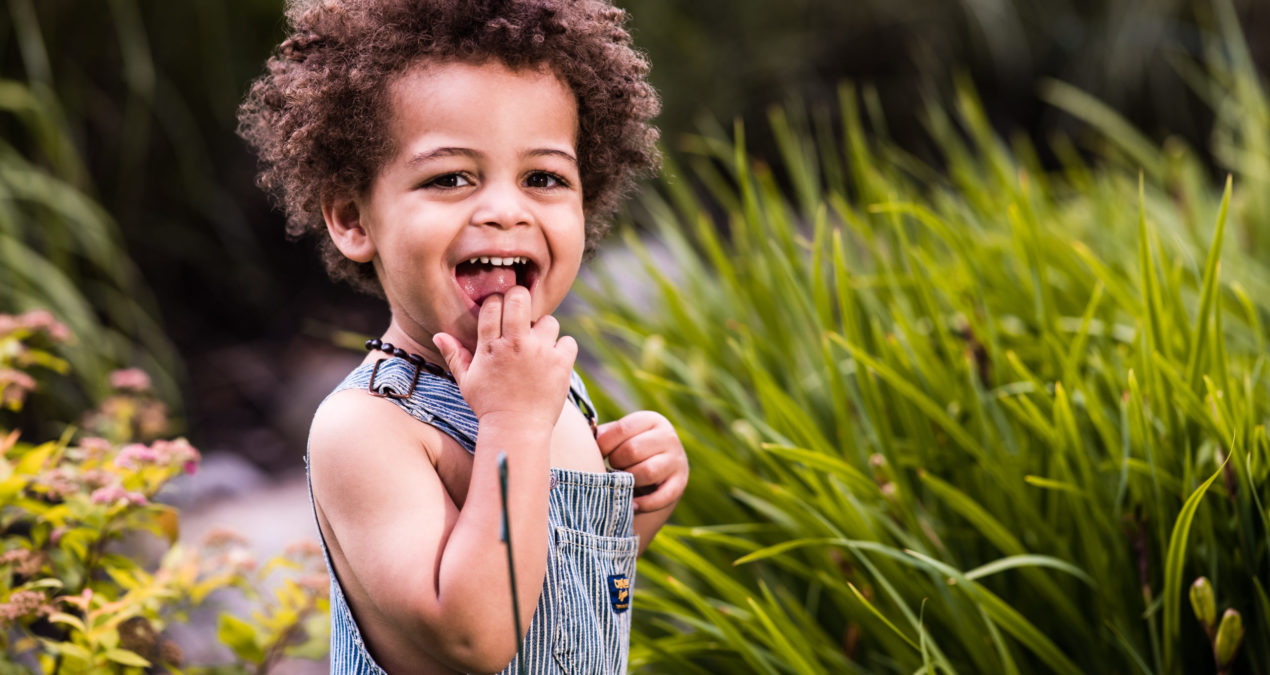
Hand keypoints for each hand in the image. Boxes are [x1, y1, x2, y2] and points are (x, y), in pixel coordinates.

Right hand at [432, 287, 576, 428]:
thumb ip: (454, 355)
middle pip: (519, 298)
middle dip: (520, 299)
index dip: (497, 302)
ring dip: (544, 331)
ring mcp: (541, 352)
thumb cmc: (489, 405)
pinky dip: (563, 349)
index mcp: (491, 346)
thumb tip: (439, 334)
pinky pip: (568, 341)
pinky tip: (553, 360)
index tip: (500, 312)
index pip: (493, 304)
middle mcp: (516, 344)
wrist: (516, 429)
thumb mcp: (466, 381)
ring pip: (549, 320)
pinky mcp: (561, 363)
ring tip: (538, 347)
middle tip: (521, 313)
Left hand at [597, 411, 687, 512]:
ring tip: (623, 482)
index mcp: (652, 420)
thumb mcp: (621, 437)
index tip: (598, 454)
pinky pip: (661, 496)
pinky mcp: (680, 483)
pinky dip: (643, 504)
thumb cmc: (630, 450)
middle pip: (633, 450)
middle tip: (613, 467)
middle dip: (617, 462)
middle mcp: (668, 437)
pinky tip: (632, 504)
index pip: (622, 429)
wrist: (660, 472)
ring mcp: (677, 460)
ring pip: (647, 471)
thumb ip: (604, 435)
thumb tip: (587, 438)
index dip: (604, 444)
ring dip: (629, 481)